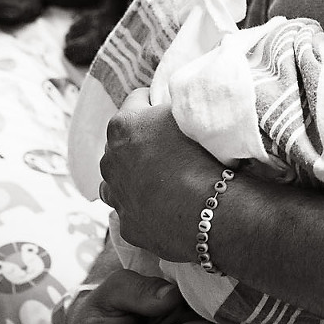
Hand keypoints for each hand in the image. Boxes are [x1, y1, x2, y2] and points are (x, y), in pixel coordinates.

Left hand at [101, 105, 224, 261]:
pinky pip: (129, 208)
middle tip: (172, 147)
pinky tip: (163, 202)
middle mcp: (110, 159)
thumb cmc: (204, 156)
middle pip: (123, 141)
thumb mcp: (187, 113)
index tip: (173, 112)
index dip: (157, 103)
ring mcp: (116, 194)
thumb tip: (165, 105)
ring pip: (118, 176)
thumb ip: (168, 106)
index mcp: (123, 126)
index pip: (137, 100)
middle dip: (142, 141)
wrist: (212, 208)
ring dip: (134, 174)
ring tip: (163, 178)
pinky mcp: (127, 224)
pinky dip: (141, 204)